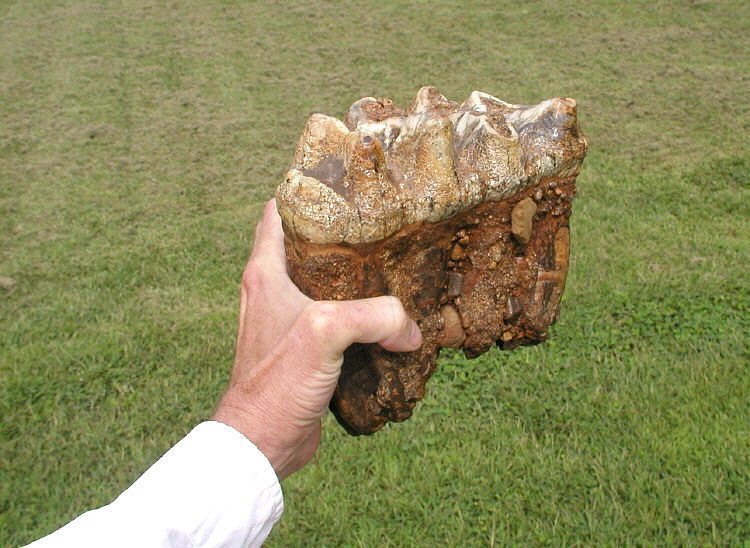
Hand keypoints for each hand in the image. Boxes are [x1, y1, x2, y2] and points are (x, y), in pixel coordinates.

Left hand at [212, 199, 421, 479]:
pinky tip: (390, 328)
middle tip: (384, 233)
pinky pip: (340, 327)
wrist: (263, 442)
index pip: (279, 214)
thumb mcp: (326, 331)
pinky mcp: (306, 353)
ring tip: (395, 278)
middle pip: (312, 251)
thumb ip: (375, 317)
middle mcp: (274, 293)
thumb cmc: (277, 383)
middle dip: (347, 241)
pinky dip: (363, 324)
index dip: (307, 194)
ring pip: (330, 290)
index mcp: (266, 273)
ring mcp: (290, 323)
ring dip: (359, 287)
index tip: (344, 185)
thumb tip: (410, 330)